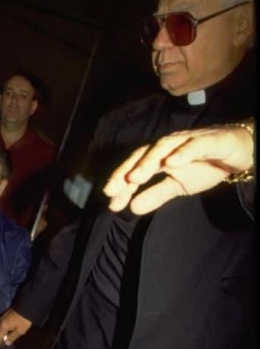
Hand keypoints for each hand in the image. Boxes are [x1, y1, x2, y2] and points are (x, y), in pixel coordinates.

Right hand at [0, 309, 31, 348]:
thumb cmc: (24, 320)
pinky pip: (1, 323)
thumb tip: (6, 343)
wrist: (27, 306)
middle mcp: (0, 321)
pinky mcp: (5, 314)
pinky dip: (2, 328)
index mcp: (3, 326)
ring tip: (2, 337)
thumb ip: (12, 337)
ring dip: (0, 332)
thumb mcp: (20, 331)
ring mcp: (2, 317)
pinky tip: (6, 330)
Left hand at [103, 124, 254, 214]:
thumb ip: (156, 195)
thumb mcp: (178, 187)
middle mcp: (168, 145)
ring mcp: (187, 140)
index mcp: (159, 157)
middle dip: (126, 172)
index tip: (110, 201)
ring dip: (148, 162)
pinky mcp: (208, 140)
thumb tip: (133, 208)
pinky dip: (182, 153)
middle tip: (113, 189)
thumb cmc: (205, 166)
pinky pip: (193, 145)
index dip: (121, 184)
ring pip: (163, 147)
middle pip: (142, 155)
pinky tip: (171, 163)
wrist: (238, 154)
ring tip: (136, 177)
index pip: (135, 168)